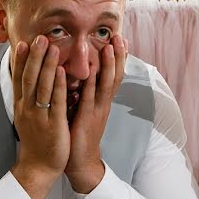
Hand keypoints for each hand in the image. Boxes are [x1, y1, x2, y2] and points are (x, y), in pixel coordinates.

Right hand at [11, 37, 69, 191]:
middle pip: (29, 78)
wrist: (38, 168)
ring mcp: (40, 116)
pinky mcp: (53, 124)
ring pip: (42, 86)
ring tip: (51, 46)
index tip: (23, 42)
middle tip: (39, 37)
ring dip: (46, 65)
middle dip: (34, 57)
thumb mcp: (28, 118)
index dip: (21, 60)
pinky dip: (58, 85)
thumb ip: (30, 100)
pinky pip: (55, 102)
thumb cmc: (37, 142)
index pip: (19, 79)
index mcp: (22, 106)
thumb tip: (32, 84)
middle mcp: (28, 109)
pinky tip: (61, 71)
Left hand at [65, 35, 126, 192]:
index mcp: (101, 101)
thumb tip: (80, 76)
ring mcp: (97, 111)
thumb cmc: (78, 135)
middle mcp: (103, 104)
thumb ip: (82, 93)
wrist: (80, 162)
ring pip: (106, 84)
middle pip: (114, 75)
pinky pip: (90, 98)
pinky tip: (92, 71)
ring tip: (111, 47)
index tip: (120, 39)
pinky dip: (91, 84)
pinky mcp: (87, 119)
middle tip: (120, 36)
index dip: (117, 58)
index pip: (112, 75)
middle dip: (118, 56)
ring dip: (109, 65)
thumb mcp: (82, 110)